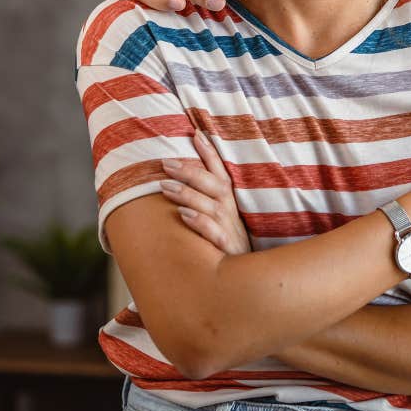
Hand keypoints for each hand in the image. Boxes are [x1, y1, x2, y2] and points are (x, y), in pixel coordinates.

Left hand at [160, 130, 251, 254]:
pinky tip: (182, 214)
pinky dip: (200, 222)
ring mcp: (230, 228)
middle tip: (165, 162)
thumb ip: (204, 200)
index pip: (220, 171)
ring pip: (210, 205)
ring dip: (188, 194)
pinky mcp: (227, 247)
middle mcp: (231, 211)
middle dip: (191, 171)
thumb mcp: (220, 220)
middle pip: (214, 185)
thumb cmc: (226, 244)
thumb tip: (177, 181)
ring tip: (165, 186)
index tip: (196, 133)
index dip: (210, 152)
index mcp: (229, 202)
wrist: (246, 278)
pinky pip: (213, 232)